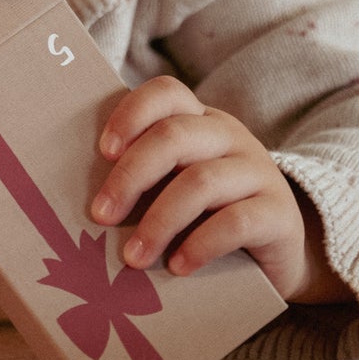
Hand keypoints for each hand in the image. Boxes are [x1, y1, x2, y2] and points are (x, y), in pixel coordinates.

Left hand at [88, 76, 348, 304]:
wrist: (279, 256)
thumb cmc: (209, 219)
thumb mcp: (176, 189)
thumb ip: (144, 181)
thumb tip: (80, 201)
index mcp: (200, 122)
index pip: (166, 93)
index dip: (131, 114)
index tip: (103, 152)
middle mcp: (230, 138)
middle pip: (175, 137)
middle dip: (130, 176)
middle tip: (101, 216)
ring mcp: (258, 172)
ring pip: (201, 182)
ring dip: (158, 221)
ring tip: (134, 258)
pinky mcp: (278, 214)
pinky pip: (236, 222)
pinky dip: (199, 245)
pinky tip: (178, 267)